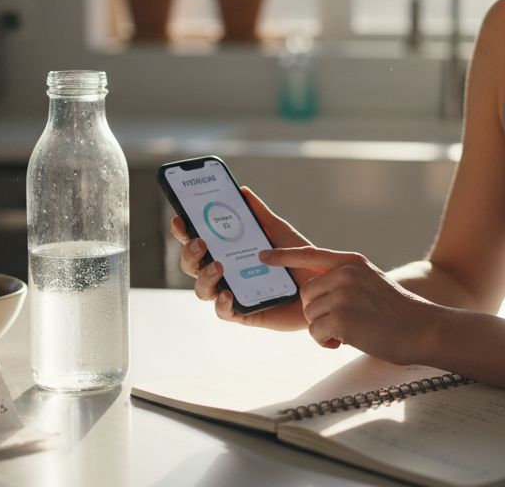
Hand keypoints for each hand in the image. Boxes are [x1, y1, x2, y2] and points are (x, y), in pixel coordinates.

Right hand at [168, 186, 321, 333]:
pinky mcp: (244, 313)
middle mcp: (225, 273)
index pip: (197, 241)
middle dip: (189, 252)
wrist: (324, 287)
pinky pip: (223, 312)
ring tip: (218, 266)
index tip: (180, 219)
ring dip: (204, 276)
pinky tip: (228, 292)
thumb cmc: (299, 260)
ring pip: (202, 289)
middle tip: (201, 241)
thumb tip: (242, 191)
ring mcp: (232, 293)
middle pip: (192, 265)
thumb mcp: (279, 232)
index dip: (184, 231)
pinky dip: (221, 303)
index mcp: (228, 251)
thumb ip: (260, 214)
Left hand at [258, 246, 438, 364]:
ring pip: (310, 315)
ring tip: (350, 331)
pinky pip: (316, 333)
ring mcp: (342, 294)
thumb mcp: (370, 282)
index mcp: (351, 262)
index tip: (262, 255)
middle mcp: (345, 273)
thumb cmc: (396, 313)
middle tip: (342, 322)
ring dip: (324, 329)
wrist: (422, 329)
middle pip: (306, 294)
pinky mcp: (340, 317)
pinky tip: (348, 341)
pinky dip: (327, 342)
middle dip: (317, 312)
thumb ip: (345, 280)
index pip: (308, 254)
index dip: (282, 255)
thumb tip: (315, 291)